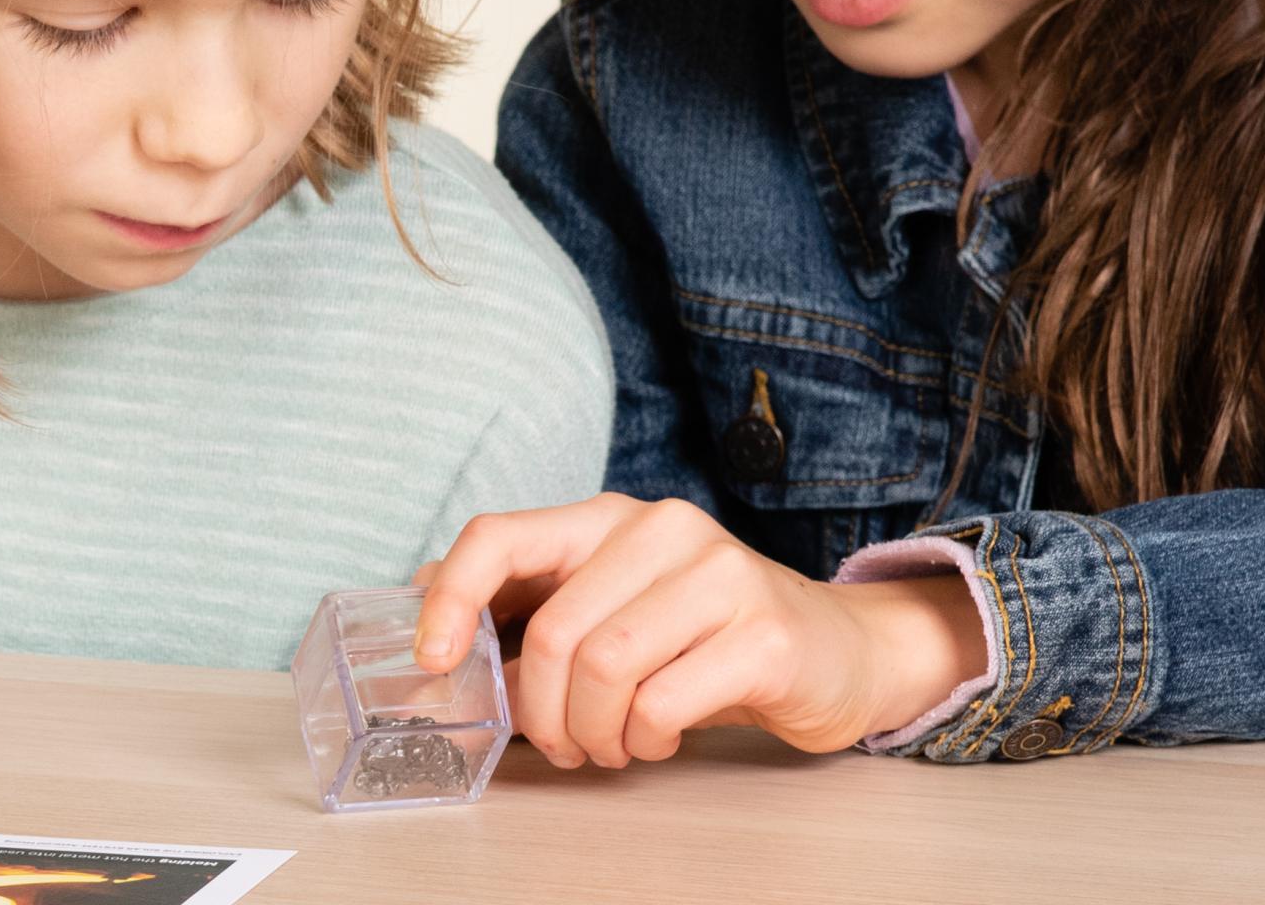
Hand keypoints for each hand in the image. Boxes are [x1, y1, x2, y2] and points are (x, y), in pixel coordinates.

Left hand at [412, 494, 986, 768]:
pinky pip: (662, 702)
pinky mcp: (761, 632)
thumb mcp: (614, 607)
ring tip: (613, 745)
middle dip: (541, 711)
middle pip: (552, 630)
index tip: (436, 662)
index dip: (450, 599)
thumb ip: (534, 610)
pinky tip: (660, 736)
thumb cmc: (705, 637)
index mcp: (609, 518)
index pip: (499, 535)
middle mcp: (661, 529)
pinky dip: (644, 739)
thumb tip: (428, 633)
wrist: (836, 651)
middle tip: (561, 745)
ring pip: (603, 667)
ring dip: (594, 732)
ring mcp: (717, 574)